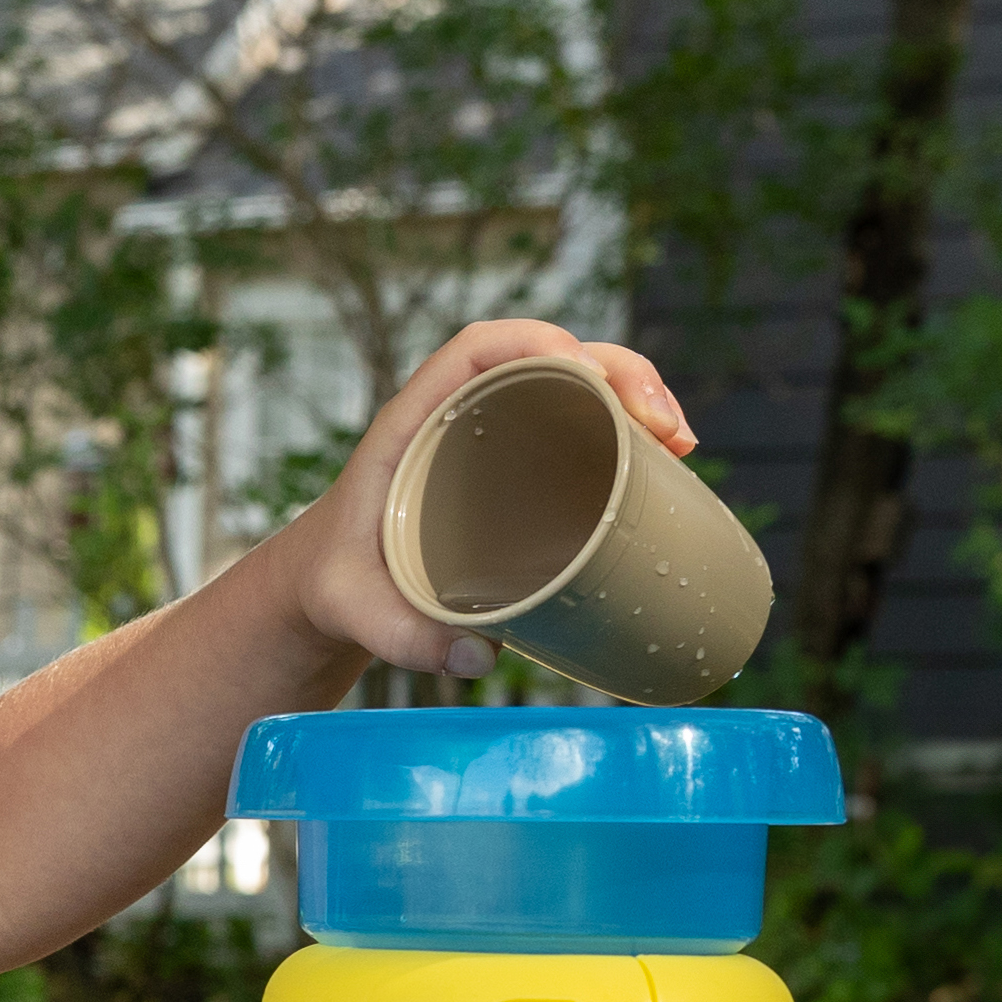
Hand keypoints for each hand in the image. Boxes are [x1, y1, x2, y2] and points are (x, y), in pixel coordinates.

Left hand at [273, 320, 699, 680]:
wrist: (321, 587)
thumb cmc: (333, 585)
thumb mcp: (355, 609)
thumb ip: (402, 636)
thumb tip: (481, 659)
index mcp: (410, 425)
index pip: (473, 350)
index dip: (534, 342)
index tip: (587, 372)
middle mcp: (456, 416)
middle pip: (543, 358)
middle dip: (615, 372)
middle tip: (662, 429)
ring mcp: (490, 436)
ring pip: (571, 386)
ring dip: (634, 395)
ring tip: (680, 443)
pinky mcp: (514, 466)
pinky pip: (575, 425)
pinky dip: (625, 431)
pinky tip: (668, 458)